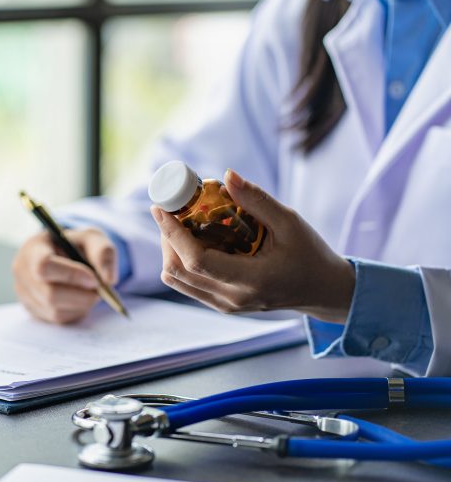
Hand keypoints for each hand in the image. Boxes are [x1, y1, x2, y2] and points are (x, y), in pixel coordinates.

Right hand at [12, 228, 116, 323]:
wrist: (64, 255)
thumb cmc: (76, 245)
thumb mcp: (92, 238)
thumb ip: (104, 252)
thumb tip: (109, 279)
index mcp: (33, 248)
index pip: (44, 266)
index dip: (70, 275)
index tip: (94, 280)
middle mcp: (22, 272)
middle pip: (50, 295)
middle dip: (81, 295)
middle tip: (99, 290)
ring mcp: (24, 294)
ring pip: (55, 311)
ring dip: (80, 305)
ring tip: (89, 292)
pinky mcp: (32, 310)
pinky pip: (57, 320)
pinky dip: (74, 312)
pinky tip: (78, 298)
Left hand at [151, 170, 354, 322]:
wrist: (321, 290)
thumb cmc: (309, 253)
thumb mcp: (289, 222)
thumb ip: (257, 200)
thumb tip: (226, 176)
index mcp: (252, 280)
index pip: (197, 260)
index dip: (173, 234)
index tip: (160, 208)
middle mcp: (233, 299)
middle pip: (178, 271)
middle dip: (166, 238)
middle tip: (171, 210)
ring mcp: (225, 306)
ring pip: (177, 280)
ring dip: (169, 250)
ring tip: (180, 224)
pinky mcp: (222, 305)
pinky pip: (188, 285)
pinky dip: (180, 261)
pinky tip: (191, 240)